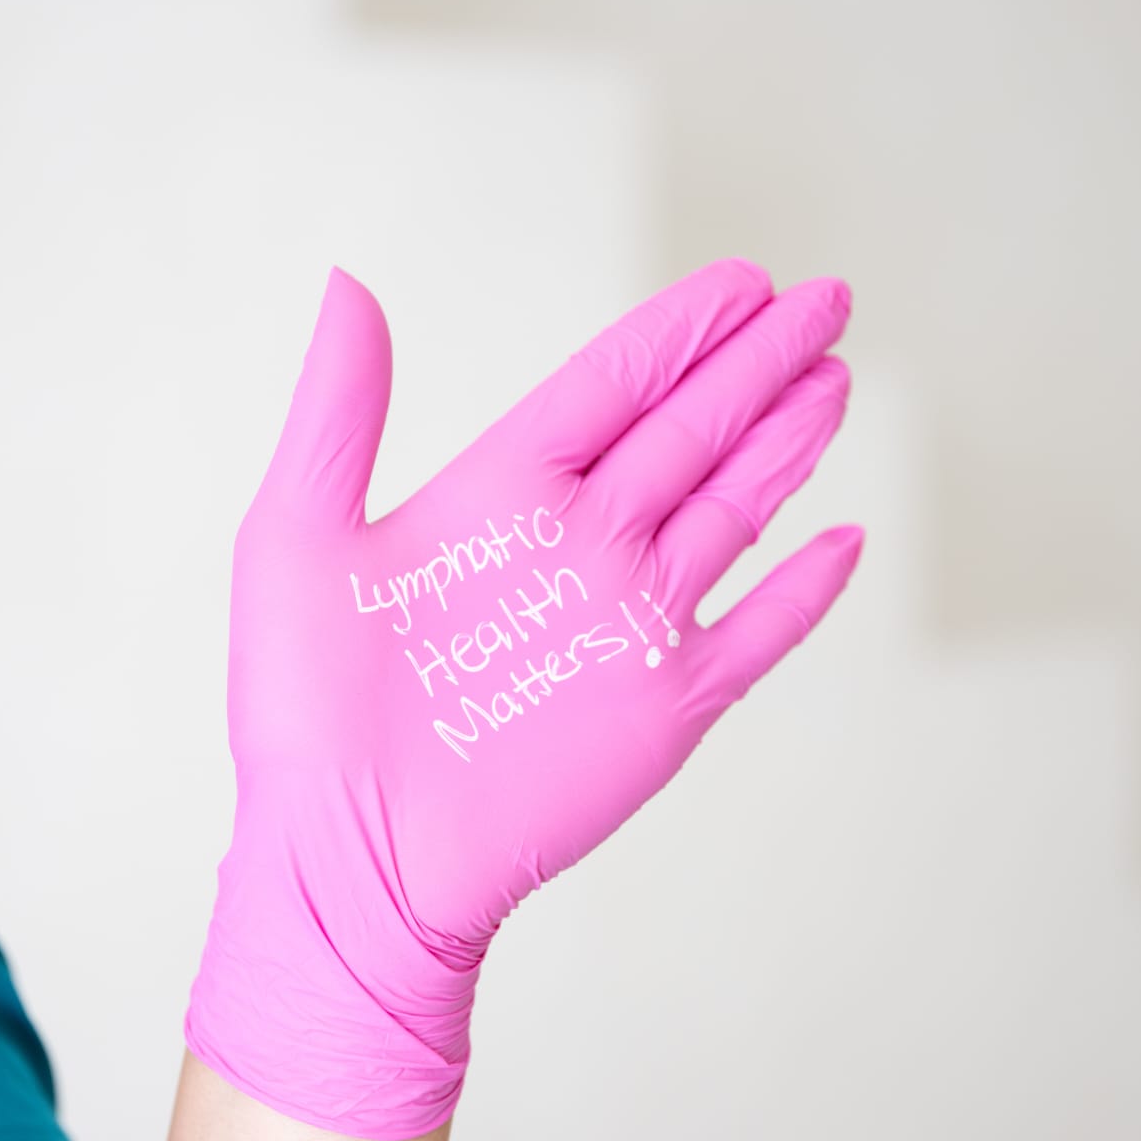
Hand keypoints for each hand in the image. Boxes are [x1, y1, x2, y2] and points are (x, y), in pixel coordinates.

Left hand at [185, 259, 861, 1137]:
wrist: (348, 858)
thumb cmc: (303, 712)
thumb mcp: (297, 535)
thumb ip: (339, 410)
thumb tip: (346, 284)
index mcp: (499, 493)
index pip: (611, 387)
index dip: (679, 333)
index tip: (742, 282)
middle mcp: (577, 545)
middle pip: (690, 431)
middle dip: (759, 364)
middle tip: (823, 298)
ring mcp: (629, 624)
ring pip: (732, 511)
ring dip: (787, 445)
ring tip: (835, 379)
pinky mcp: (665, 705)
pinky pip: (755, 636)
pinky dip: (803, 592)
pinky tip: (843, 540)